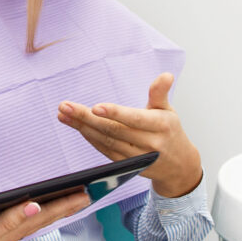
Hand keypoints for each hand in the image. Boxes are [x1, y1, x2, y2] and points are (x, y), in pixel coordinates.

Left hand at [57, 72, 202, 196]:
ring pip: (105, 141)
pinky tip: (77, 126)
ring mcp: (136, 157)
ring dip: (82, 127)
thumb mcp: (168, 110)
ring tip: (64, 114)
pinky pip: (104, 150)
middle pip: (113, 130)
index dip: (114, 113)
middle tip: (65, 107)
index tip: (95, 107)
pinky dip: (89, 138)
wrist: (177, 166)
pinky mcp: (126, 165)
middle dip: (86, 118)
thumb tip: (166, 75)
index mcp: (160, 126)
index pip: (134, 119)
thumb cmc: (170, 131)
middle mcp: (148, 143)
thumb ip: (160, 92)